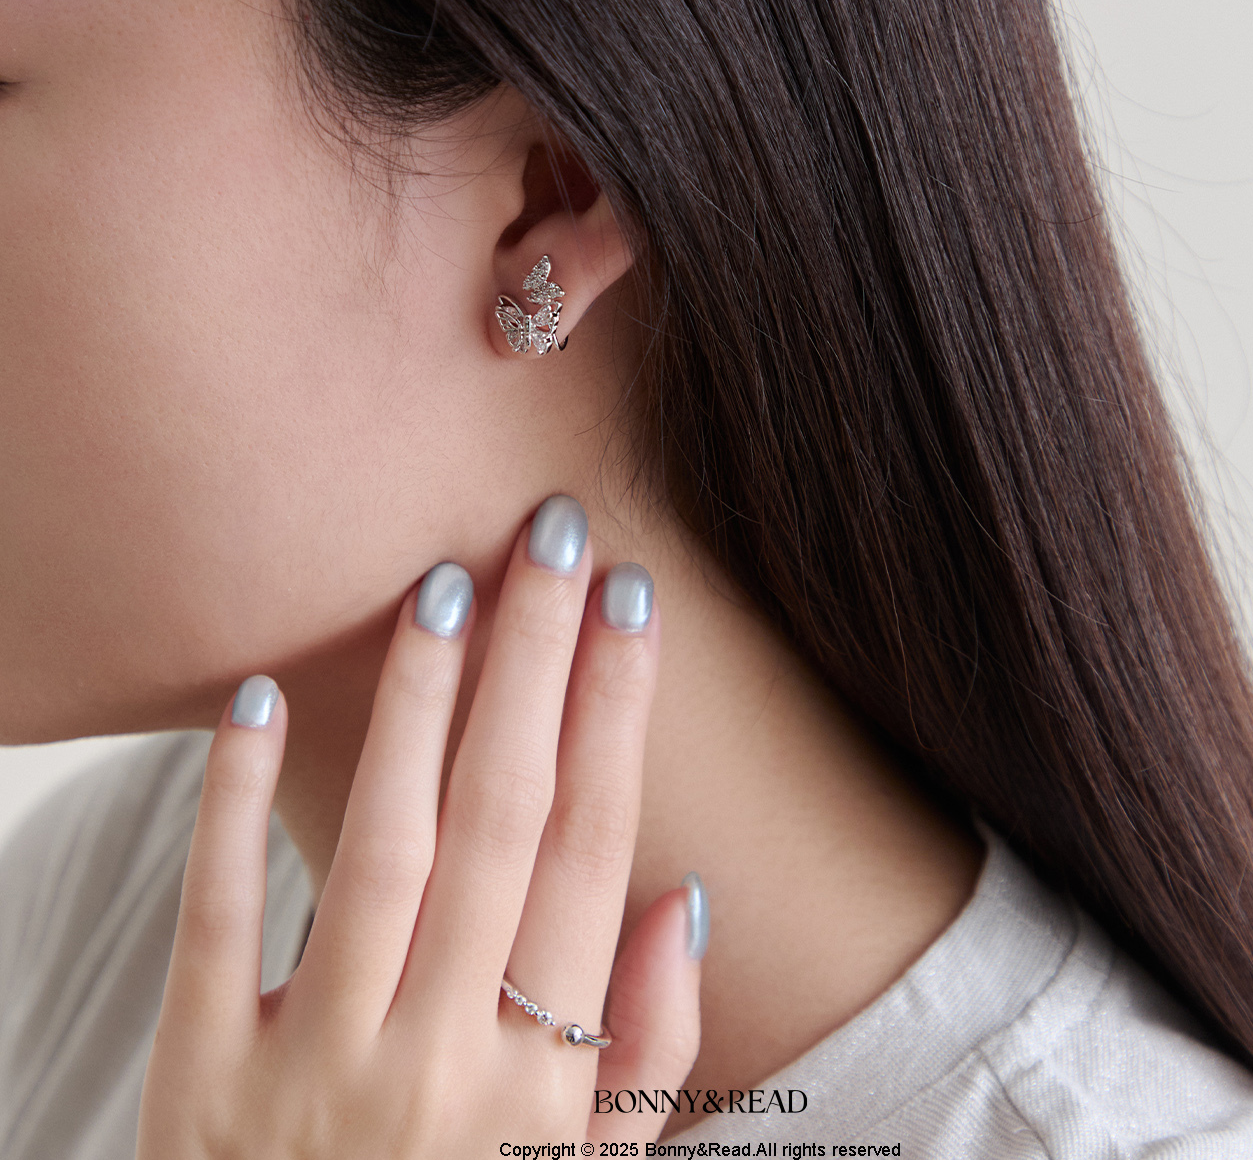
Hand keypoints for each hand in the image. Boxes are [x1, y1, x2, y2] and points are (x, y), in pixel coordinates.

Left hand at [136, 499, 702, 1156]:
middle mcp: (437, 1065)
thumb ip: (648, 1055)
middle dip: (534, 663)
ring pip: (380, 847)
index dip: (617, 716)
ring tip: (447, 584)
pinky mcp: (199, 1083)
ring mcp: (313, 1070)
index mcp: (539, 1088)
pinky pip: (221, 922)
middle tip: (551, 535)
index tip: (632, 601)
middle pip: (499, 821)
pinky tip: (263, 699)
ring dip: (418, 704)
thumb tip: (682, 897)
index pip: (592, 855)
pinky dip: (234, 807)